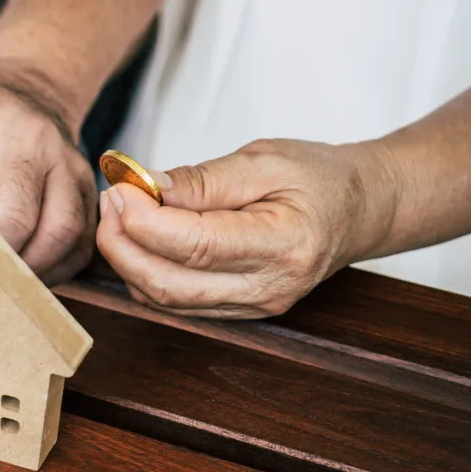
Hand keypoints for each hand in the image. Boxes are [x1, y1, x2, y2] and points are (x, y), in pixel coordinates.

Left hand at [94, 138, 399, 317]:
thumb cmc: (319, 178)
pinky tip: (139, 237)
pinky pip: (177, 303)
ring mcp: (255, 307)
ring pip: (166, 300)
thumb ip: (203, 179)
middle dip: (122, 245)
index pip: (196, 246)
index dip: (144, 220)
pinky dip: (146, 273)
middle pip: (171, 285)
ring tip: (119, 212)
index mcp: (285, 244)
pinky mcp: (240, 312)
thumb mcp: (264, 159)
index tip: (120, 189)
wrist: (360, 209)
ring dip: (128, 259)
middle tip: (110, 200)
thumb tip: (146, 187)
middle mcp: (269, 287)